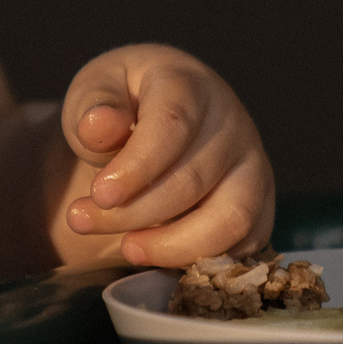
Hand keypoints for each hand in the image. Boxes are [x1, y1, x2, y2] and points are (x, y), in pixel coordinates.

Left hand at [55, 45, 272, 265]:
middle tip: (82, 221)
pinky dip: (202, 259)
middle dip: (135, 211)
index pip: (173, 125)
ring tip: (127, 248)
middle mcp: (231, 122)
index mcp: (189, 84)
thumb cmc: (123, 104)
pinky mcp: (260, 202)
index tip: (99, 194)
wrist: (154, 119)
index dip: (137, 167)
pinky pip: (245, 244)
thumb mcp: (94, 93)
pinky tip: (159, 255)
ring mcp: (252, 163)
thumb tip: (97, 125)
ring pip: (231, 218)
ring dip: (174, 245)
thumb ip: (92, 108)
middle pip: (194, 179)